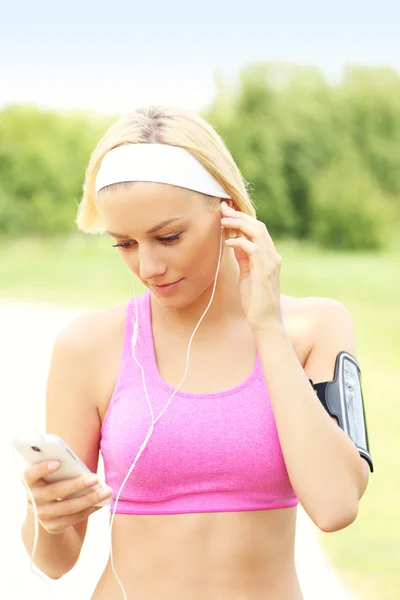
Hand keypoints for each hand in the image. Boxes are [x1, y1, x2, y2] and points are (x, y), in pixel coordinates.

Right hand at [23, 461, 112, 534]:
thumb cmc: (54, 480)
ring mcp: (42, 515)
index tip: (58, 463)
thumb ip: (60, 466)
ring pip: (68, 507)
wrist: (46, 507)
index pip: (31, 474)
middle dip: (77, 485)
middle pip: (55, 491)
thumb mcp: (52, 473)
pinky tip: (102, 502)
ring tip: (106, 491)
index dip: (43, 468)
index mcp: (30, 481)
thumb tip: (78, 462)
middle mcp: (33, 499)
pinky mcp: (53, 526)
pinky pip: (74, 518)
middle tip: (96, 477)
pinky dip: (89, 509)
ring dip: (89, 499)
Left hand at [221, 202, 282, 331]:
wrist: (265, 320)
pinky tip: (228, 242)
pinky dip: (240, 242)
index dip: (243, 218)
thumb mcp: (247, 274)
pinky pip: (253, 248)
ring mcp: (270, 263)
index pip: (258, 230)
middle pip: (258, 226)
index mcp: (269, 256)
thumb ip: (244, 258)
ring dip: (239, 224)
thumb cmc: (254, 300)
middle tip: (223, 210)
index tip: (227, 212)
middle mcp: (273, 256)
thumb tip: (234, 242)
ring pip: (258, 232)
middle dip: (240, 216)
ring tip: (223, 220)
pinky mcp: (264, 271)